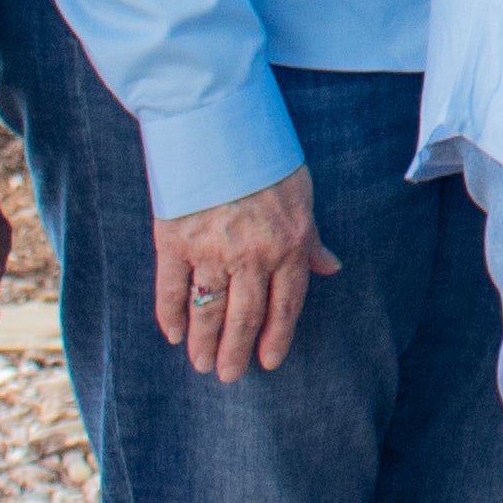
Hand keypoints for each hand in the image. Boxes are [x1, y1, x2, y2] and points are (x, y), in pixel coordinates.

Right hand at [152, 164, 341, 383]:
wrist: (218, 126)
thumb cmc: (266, 160)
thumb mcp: (301, 197)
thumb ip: (311, 239)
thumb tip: (331, 267)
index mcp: (287, 245)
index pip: (285, 305)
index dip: (276, 338)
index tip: (268, 362)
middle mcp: (251, 256)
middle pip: (244, 317)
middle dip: (236, 351)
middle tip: (229, 376)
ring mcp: (210, 250)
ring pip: (208, 310)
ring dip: (205, 343)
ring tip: (202, 365)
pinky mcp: (174, 241)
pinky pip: (171, 289)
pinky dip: (171, 316)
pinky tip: (174, 335)